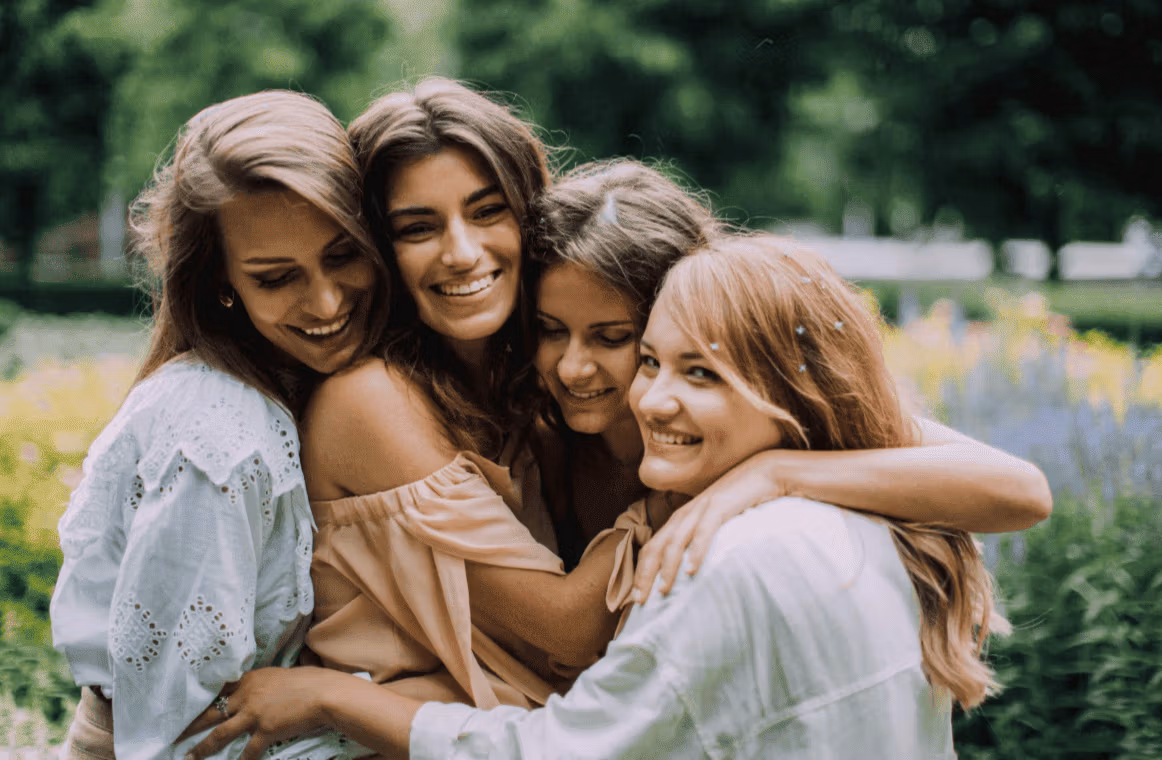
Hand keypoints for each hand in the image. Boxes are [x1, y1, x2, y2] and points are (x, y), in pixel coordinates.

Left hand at [181, 667, 338, 759]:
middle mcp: (247, 695)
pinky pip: (247, 751)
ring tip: (189, 757)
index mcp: (250, 679)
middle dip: (191, 725)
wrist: (324, 693)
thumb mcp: (281, 676)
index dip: (203, 699)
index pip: (220, 689)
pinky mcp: (265, 730)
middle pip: (211, 712)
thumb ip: (265, 684)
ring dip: (203, 748)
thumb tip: (262, 691)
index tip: (188, 706)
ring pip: (220, 734)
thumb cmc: (309, 681)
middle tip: (175, 733)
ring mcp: (254, 714)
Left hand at [631, 450, 786, 601]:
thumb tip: (694, 570)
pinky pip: (704, 531)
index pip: (652, 547)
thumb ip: (701, 540)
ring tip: (663, 591)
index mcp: (682, 519)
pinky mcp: (720, 506)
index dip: (641, 572)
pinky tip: (692, 570)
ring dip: (667, 568)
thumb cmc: (740, 502)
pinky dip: (696, 551)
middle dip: (645, 575)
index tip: (636, 598)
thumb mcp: (715, 523)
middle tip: (639, 601)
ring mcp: (701, 509)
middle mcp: (685, 514)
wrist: (764, 473)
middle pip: (656, 547)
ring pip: (675, 541)